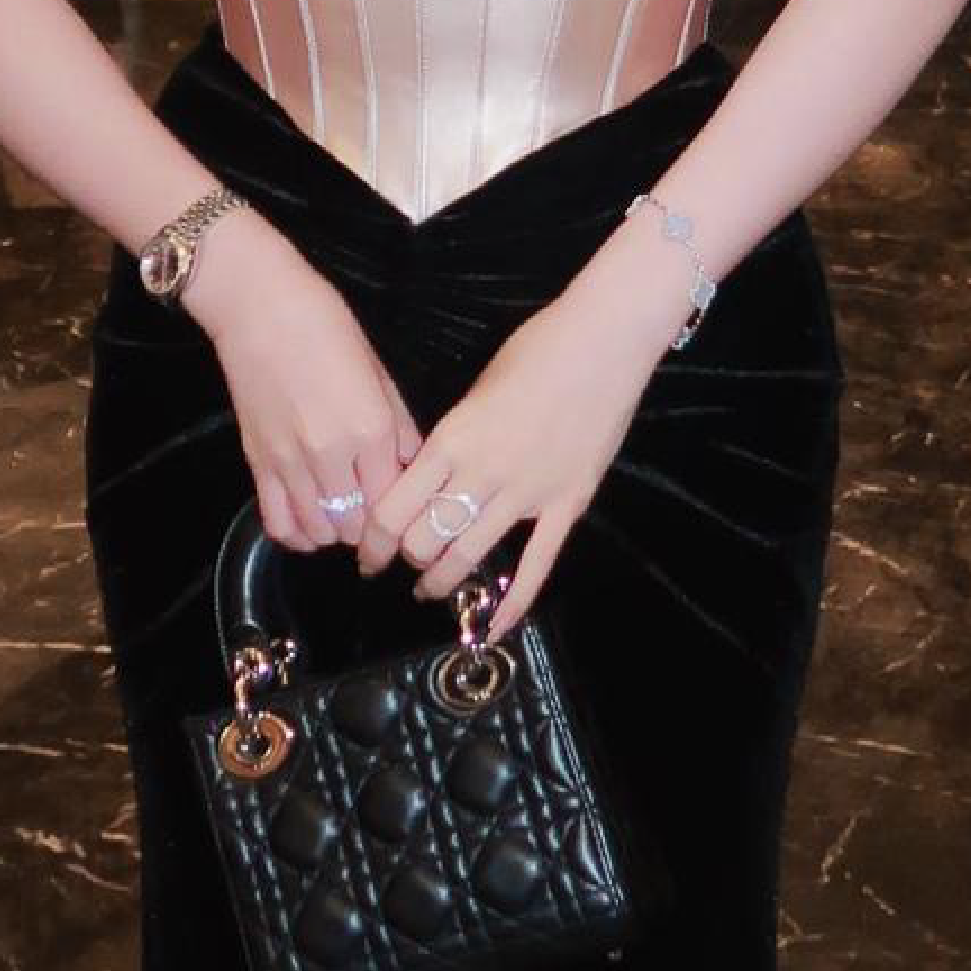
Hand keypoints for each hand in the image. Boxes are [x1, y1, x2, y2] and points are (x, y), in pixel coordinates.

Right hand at [185, 215, 425, 560]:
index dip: (401, 508)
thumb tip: (415, 464)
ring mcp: (290, 463)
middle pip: (359, 525)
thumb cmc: (324, 323)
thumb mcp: (378, 368)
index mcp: (370, 428)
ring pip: (321, 531)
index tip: (402, 502)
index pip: (394, 499)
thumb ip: (400, 424)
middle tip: (373, 505)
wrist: (257, 306)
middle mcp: (331, 455)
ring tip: (342, 511)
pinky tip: (309, 518)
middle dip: (370, 524)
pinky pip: (278, 523)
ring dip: (336, 529)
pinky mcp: (257, 464)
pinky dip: (298, 533)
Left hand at [351, 224, 680, 642]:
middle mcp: (482, 473)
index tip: (366, 552)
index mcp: (452, 440)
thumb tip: (430, 472)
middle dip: (406, 558)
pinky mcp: (567, 504)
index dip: (373, 539)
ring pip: (469, 555)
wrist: (603, 341)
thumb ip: (453, 438)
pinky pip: (536, 565)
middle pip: (425, 538)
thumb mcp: (476, 389)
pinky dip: (512, 603)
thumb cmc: (537, 349)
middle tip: (402, 563)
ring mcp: (527, 493)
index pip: (395, 507)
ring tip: (431, 588)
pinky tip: (492, 628)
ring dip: (442, 579)